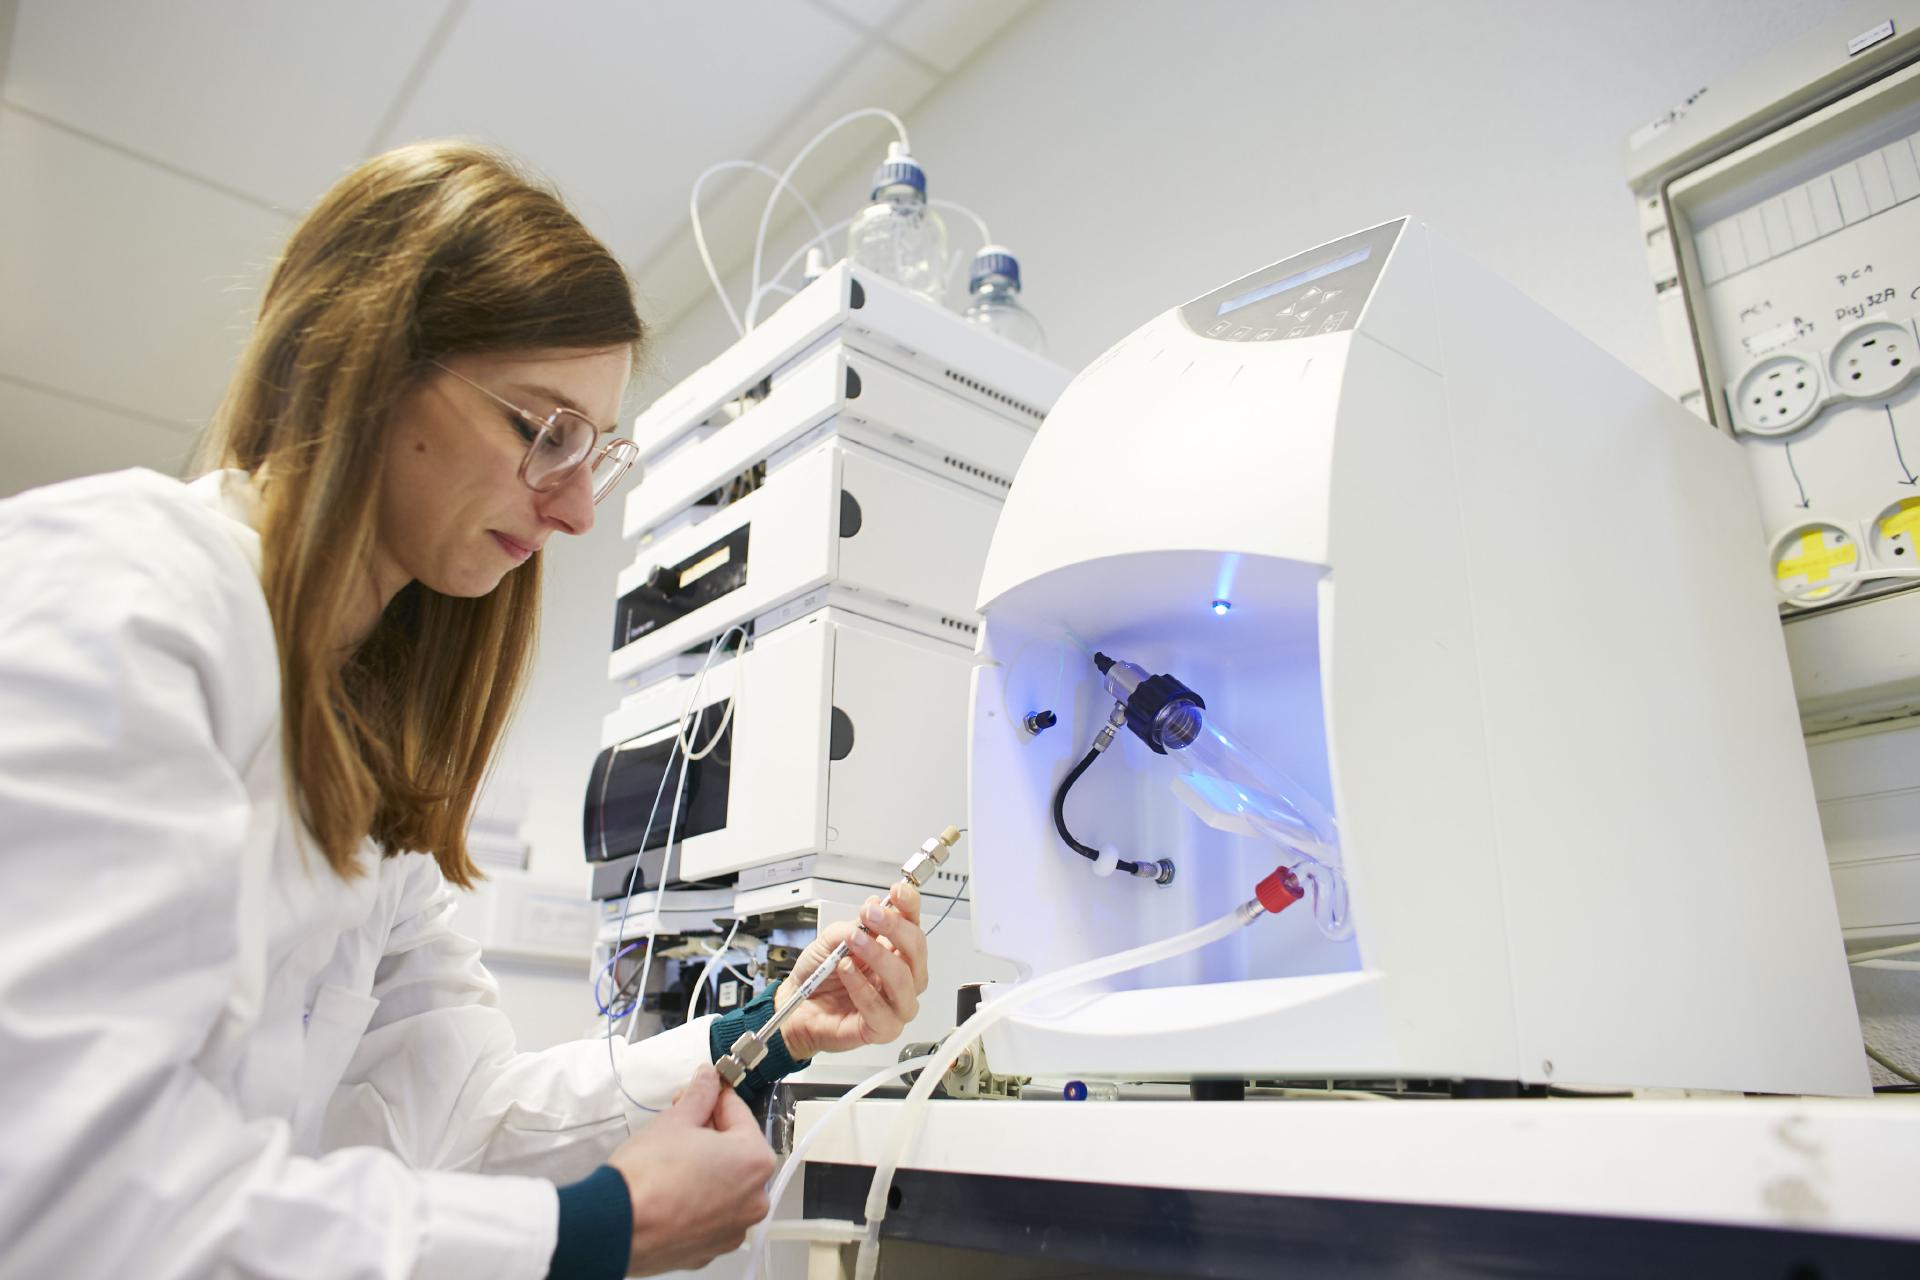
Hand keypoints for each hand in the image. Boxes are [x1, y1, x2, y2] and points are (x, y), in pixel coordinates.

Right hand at [603, 1065, 775, 1275]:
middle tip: (682, 1120)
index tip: (704, 1090)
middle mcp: (753, 1198)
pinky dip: (697, 1197)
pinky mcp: (711, 1247)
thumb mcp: (676, 1120)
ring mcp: (733, 1227)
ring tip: (673, 1155)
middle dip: (710, 1131)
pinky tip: (673, 1187)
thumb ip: (700, 1095)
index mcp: (754, 1160)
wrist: (616, 1226)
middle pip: (736, 1150)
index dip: (716, 1097)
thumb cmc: (647, 1177)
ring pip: (725, 1183)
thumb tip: (707, 1080)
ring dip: (705, 1165)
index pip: (740, 1113)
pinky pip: (711, 1212)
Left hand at [776, 883, 929, 1060]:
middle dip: (895, 928)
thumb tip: (874, 906)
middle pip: (917, 951)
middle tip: (870, 915)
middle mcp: (902, 976)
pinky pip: (881, 1010)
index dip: (910, 906)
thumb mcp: (832, 939)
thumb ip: (854, 925)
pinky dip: (862, 988)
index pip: (914, 925)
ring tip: (854, 942)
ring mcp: (896, 1004)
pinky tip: (846, 971)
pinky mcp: (883, 1029)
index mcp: (895, 951)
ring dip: (879, 956)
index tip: (898, 891)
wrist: (796, 1007)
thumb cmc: (818, 975)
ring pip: (904, 980)